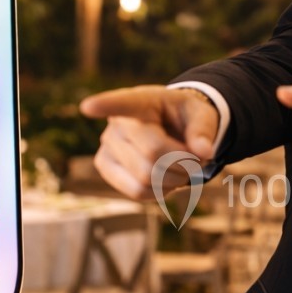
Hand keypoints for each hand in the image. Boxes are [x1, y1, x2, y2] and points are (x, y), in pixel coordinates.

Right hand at [79, 86, 220, 199]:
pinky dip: (160, 191)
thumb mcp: (202, 115)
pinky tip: (166, 177)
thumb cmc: (185, 118)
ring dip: (174, 180)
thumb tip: (203, 152)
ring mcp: (107, 144)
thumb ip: (203, 130)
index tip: (88, 107)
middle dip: (184, 163)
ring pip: (145, 178)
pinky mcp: (105, 166)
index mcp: (141, 100)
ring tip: (181, 167)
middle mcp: (117, 121)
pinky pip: (137, 192)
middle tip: (195, 158)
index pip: (122, 103)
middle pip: (153, 154)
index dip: (105, 105)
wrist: (171, 129)